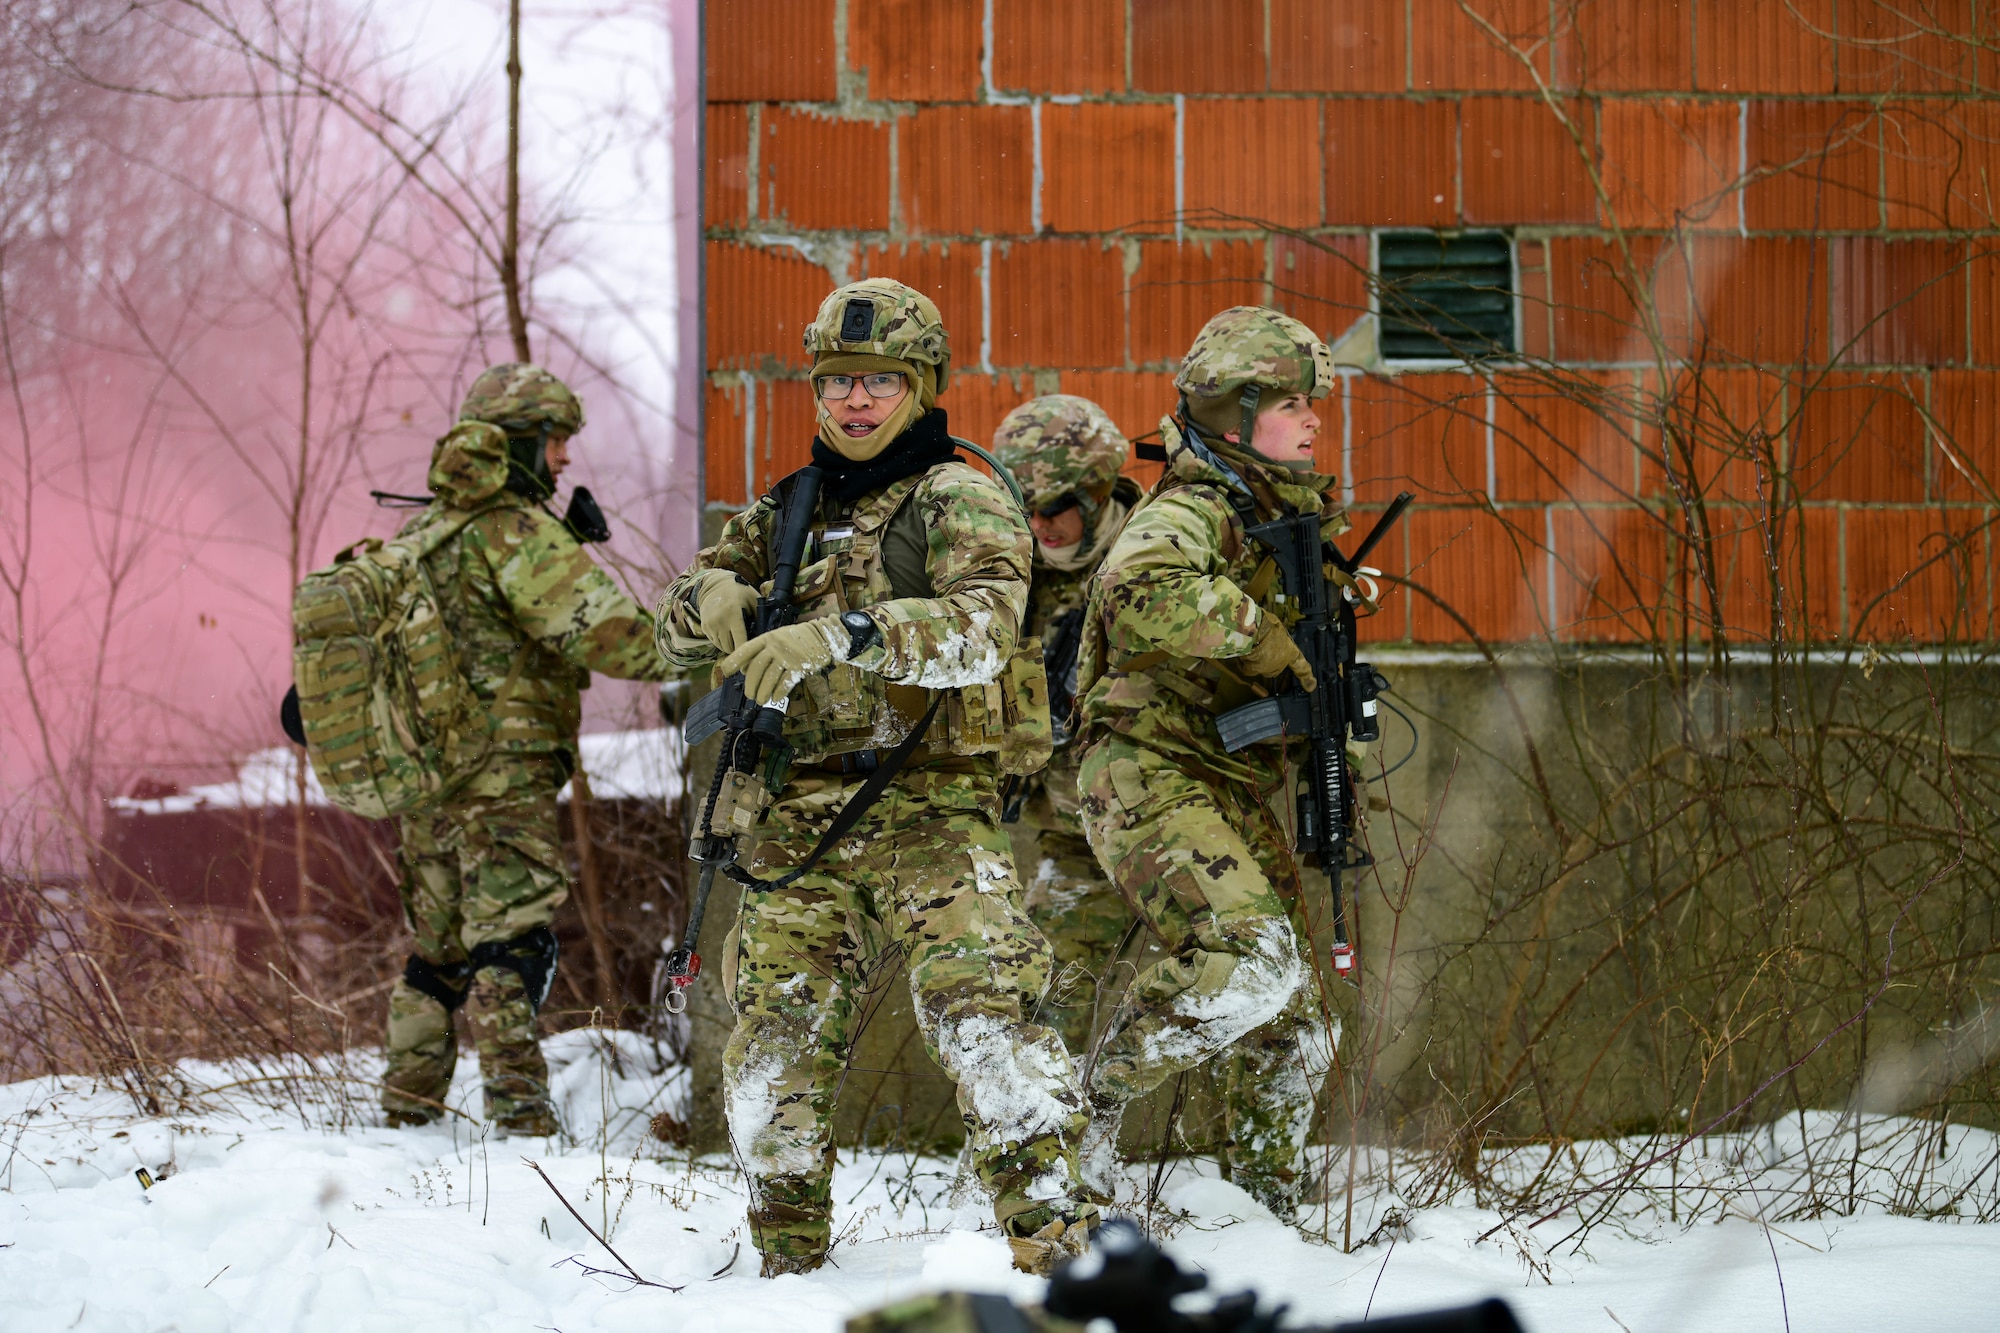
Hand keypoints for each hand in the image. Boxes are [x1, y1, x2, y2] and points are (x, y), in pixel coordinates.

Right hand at [695, 572, 759, 654]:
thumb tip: (767, 634)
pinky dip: (722, 642)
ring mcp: (710, 625)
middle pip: (730, 648)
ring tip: (738, 638)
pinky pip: (715, 642)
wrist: (715, 584)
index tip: (753, 656)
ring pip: (722, 647)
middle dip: (740, 649)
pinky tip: (728, 633)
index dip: (747, 651)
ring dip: (731, 646)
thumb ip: (760, 616)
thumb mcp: (753, 599)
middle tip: (748, 646)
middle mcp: (719, 620)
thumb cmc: (739, 591)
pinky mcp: (704, 627)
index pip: (740, 641)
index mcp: (733, 613)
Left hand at [715, 619, 845, 704]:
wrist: (825, 636)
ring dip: (762, 693)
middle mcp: (775, 646)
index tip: (726, 672)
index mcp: (767, 638)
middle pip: (756, 669)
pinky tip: (775, 697)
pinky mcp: (800, 666)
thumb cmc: (797, 639)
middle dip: (750, 685)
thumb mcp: (778, 637)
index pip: (747, 650)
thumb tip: (745, 670)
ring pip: (769, 679)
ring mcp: (788, 656)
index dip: (734, 661)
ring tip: (760, 700)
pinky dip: (778, 693)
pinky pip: (785, 683)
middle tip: (749, 695)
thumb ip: (762, 650)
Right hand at [1237, 616, 1316, 691]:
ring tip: (1251, 645)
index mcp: (1290, 650)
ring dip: (1256, 660)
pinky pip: (1248, 668)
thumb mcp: (1277, 627)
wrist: (1252, 630)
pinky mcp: (1254, 670)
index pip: (1301, 665)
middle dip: (1269, 660)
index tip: (1311, 685)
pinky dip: (1244, 662)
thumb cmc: (1265, 624)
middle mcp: (1281, 662)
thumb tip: (1271, 635)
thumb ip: (1277, 636)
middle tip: (1261, 647)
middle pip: (1275, 667)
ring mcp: (1268, 667)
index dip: (1306, 676)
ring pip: (1261, 667)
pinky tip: (1243, 651)